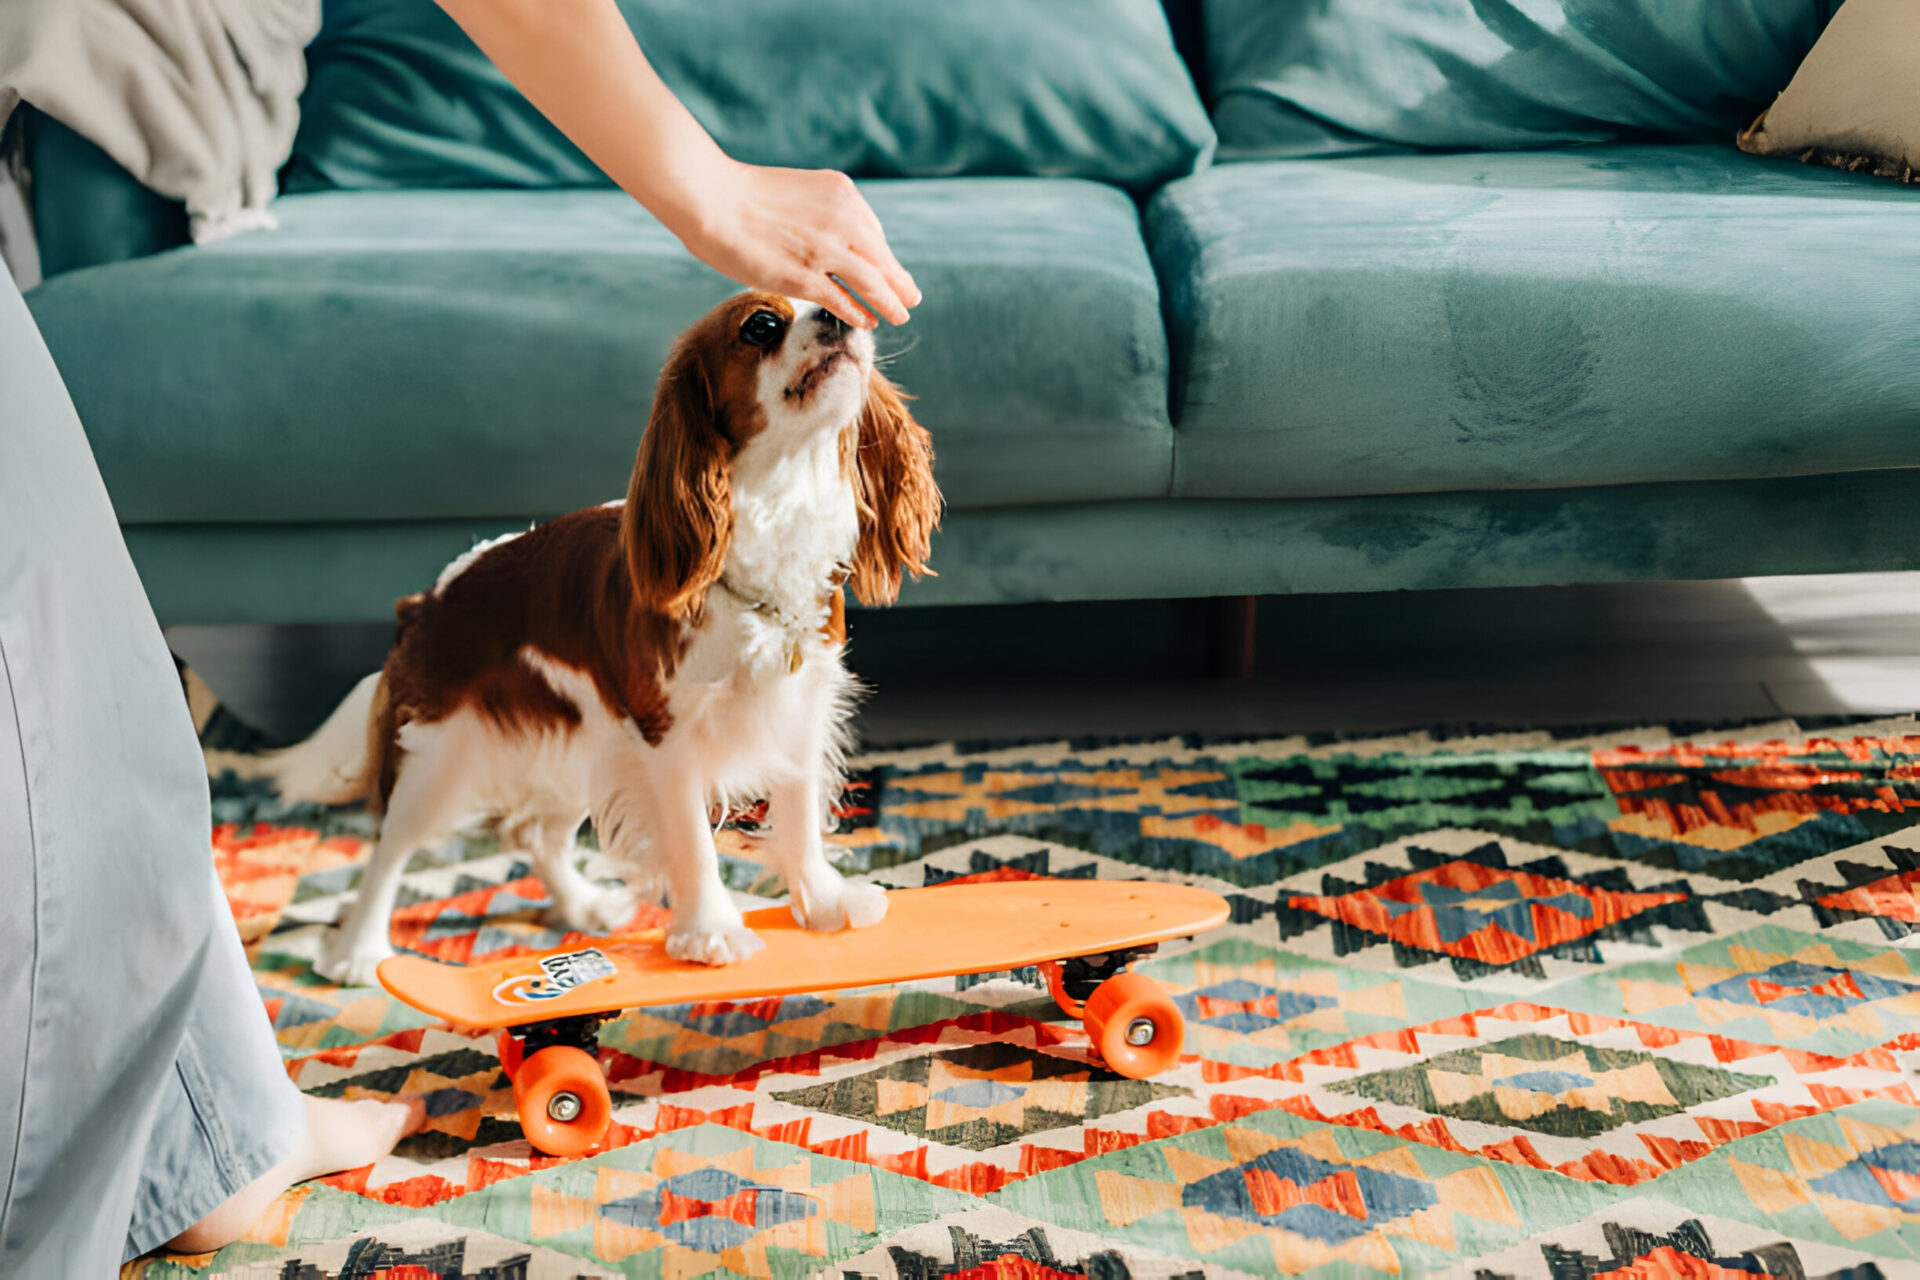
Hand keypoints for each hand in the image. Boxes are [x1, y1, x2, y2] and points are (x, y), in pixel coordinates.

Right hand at [671, 159, 920, 328]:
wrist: (711, 196)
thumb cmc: (741, 194)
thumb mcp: (797, 190)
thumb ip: (820, 212)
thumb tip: (832, 242)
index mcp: (842, 194)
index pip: (873, 232)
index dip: (881, 255)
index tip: (886, 269)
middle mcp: (842, 221)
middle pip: (883, 259)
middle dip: (899, 282)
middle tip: (911, 298)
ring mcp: (826, 251)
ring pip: (872, 283)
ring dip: (890, 303)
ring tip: (899, 315)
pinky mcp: (805, 278)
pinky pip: (844, 301)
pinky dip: (860, 313)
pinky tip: (867, 321)